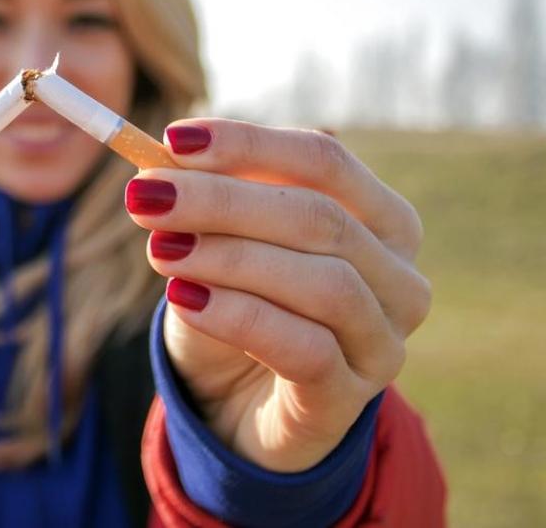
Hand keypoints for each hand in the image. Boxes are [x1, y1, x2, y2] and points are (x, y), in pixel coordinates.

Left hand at [129, 119, 429, 472]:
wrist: (234, 407)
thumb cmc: (237, 307)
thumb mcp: (222, 243)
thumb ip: (208, 197)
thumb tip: (166, 153)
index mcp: (382, 221)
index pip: (324, 161)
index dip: (249, 144)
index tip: (173, 139)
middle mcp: (399, 279)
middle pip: (319, 218)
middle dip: (223, 201)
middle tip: (146, 196)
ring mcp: (382, 344)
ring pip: (322, 283)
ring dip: (229, 257)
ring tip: (159, 250)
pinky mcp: (348, 401)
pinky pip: (303, 349)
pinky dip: (237, 316)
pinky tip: (184, 298)